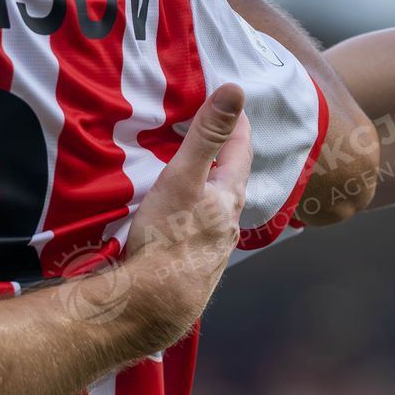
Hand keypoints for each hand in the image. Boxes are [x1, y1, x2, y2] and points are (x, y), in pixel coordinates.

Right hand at [68, 84, 251, 353]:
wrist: (155, 304)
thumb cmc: (168, 238)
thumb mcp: (184, 177)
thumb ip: (207, 134)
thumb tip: (236, 90)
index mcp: (227, 197)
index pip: (240, 150)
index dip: (236, 123)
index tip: (233, 101)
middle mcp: (227, 224)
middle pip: (231, 182)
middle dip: (225, 157)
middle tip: (216, 134)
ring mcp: (213, 250)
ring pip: (217, 210)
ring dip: (210, 190)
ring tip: (196, 176)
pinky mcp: (194, 269)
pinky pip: (200, 233)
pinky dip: (195, 217)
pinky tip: (181, 223)